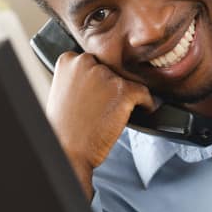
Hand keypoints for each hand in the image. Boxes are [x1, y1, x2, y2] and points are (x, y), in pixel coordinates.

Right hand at [45, 51, 154, 199]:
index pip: (94, 61)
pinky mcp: (124, 90)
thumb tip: (101, 74)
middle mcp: (86, 62)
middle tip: (107, 108)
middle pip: (112, 69)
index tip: (99, 95)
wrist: (69, 151)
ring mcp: (106, 75)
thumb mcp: (64, 91)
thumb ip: (80, 77)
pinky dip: (146, 104)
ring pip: (128, 80)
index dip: (98, 81)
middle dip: (113, 87)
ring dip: (127, 96)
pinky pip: (145, 93)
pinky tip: (139, 113)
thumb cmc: (65, 127)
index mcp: (68, 60)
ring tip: (115, 114)